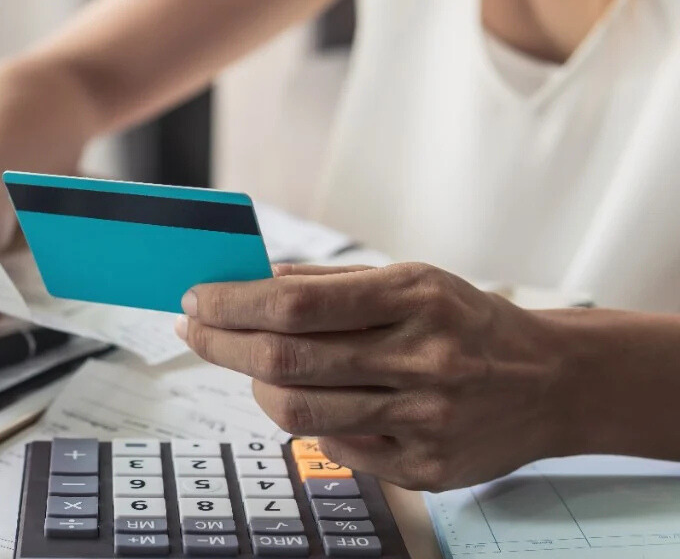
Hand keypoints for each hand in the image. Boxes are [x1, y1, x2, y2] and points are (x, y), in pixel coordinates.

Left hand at [176, 263, 572, 489]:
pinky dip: (308, 420)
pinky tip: (312, 397)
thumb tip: (247, 282)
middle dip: (222, 343)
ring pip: (299, 412)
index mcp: (415, 298)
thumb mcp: (411, 280)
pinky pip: (333, 446)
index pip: (296, 305)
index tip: (197, 299)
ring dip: (255, 385)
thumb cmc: (467, 322)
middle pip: (286, 360)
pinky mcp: (425, 469)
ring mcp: (425, 421)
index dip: (233, 304)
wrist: (554, 383)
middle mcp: (423, 359)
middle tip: (195, 330)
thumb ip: (328, 284)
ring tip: (250, 365)